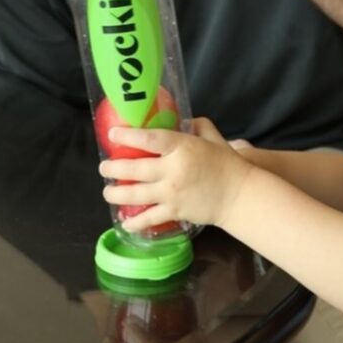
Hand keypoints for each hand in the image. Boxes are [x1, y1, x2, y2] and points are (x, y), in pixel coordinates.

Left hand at [99, 118, 251, 233]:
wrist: (239, 194)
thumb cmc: (227, 164)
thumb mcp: (214, 138)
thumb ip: (198, 126)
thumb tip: (184, 121)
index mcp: (182, 147)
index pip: (149, 138)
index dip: (128, 136)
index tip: (113, 134)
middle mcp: (173, 170)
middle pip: (135, 168)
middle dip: (114, 168)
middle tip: (103, 168)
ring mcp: (171, 193)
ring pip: (136, 194)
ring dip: (117, 193)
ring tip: (107, 192)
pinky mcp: (174, 212)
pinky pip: (149, 218)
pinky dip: (135, 222)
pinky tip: (125, 222)